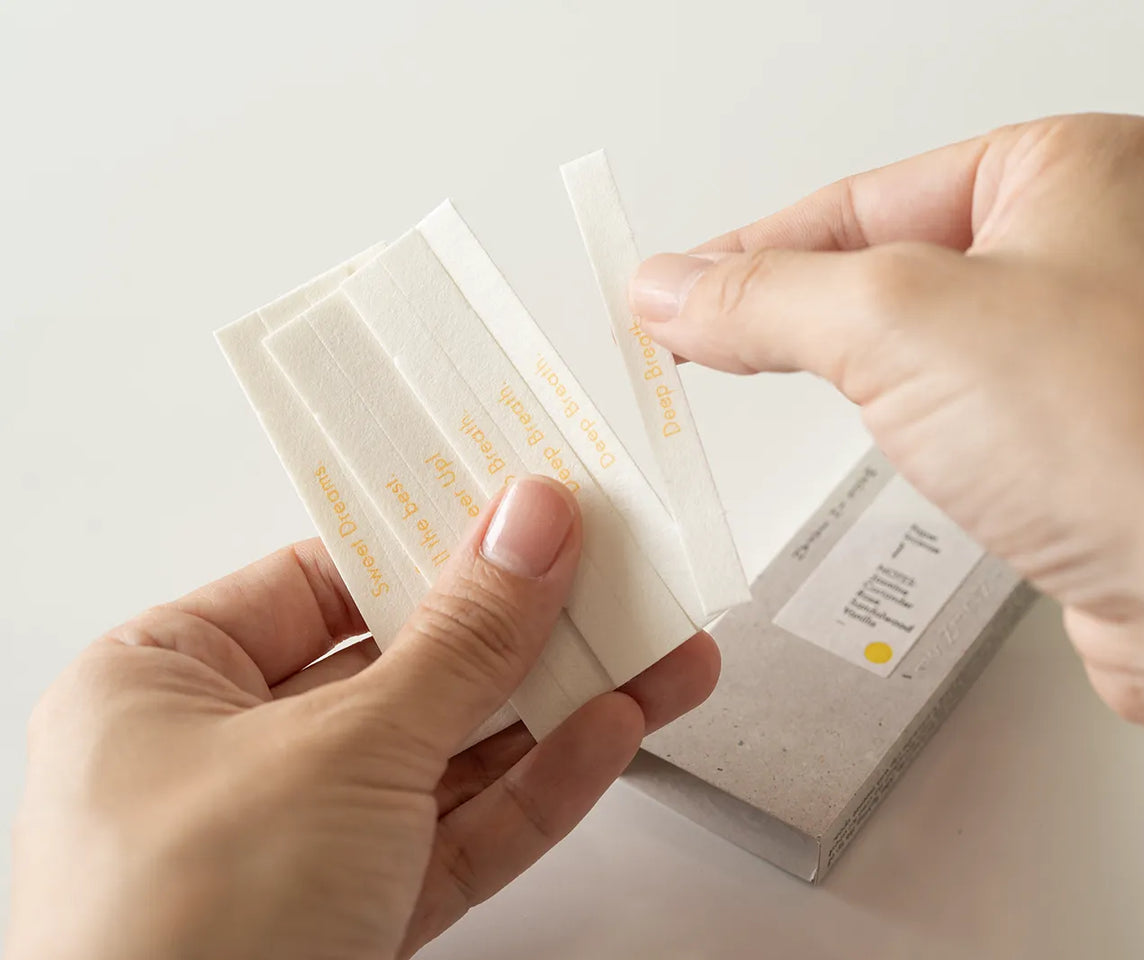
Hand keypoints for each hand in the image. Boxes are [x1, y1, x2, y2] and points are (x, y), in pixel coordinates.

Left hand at [7, 476, 718, 959]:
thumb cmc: (174, 941)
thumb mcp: (337, 749)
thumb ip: (456, 640)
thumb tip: (527, 527)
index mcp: (163, 686)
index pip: (323, 579)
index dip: (433, 539)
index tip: (527, 508)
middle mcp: (225, 758)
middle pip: (405, 664)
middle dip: (523, 628)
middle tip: (615, 577)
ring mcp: (297, 843)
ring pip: (450, 751)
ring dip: (558, 704)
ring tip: (654, 651)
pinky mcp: (357, 914)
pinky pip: (462, 831)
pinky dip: (540, 784)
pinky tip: (610, 731)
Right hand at [631, 114, 1143, 957]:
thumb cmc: (1142, 438)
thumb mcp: (900, 325)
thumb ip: (768, 296)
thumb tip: (676, 286)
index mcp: (1076, 168)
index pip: (864, 193)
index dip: (752, 247)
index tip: (672, 289)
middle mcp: (1103, 246)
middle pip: (896, 260)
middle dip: (799, 304)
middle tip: (704, 336)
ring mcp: (1107, 346)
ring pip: (935, 339)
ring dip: (856, 365)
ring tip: (781, 377)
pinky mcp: (1100, 437)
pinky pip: (975, 406)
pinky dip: (913, 421)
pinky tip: (894, 442)